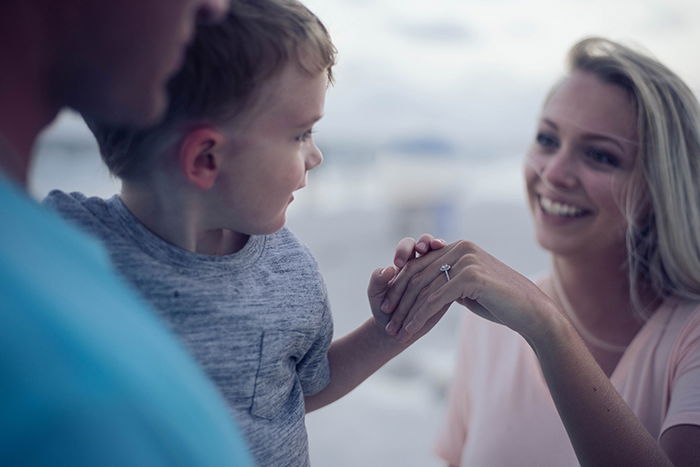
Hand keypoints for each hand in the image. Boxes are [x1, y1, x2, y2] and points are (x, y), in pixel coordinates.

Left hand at [368, 233, 445, 330]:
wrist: (396, 332)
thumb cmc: (384, 308)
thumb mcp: (375, 294)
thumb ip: (377, 280)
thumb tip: (389, 268)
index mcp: (406, 261)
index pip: (409, 245)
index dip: (405, 249)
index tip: (398, 263)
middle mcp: (424, 265)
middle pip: (429, 245)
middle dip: (425, 245)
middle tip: (420, 251)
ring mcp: (439, 276)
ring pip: (443, 261)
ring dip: (433, 268)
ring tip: (424, 280)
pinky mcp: (449, 291)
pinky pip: (450, 284)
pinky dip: (442, 288)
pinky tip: (433, 296)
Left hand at [381, 240, 555, 341]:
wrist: (531, 312)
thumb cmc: (501, 302)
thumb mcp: (470, 288)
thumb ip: (452, 281)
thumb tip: (434, 285)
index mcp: (459, 247)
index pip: (419, 263)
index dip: (399, 285)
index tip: (387, 306)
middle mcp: (461, 248)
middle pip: (417, 274)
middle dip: (398, 299)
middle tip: (386, 320)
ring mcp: (466, 260)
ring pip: (424, 288)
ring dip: (406, 312)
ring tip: (395, 331)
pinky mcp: (471, 276)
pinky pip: (435, 299)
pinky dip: (419, 316)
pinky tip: (410, 330)